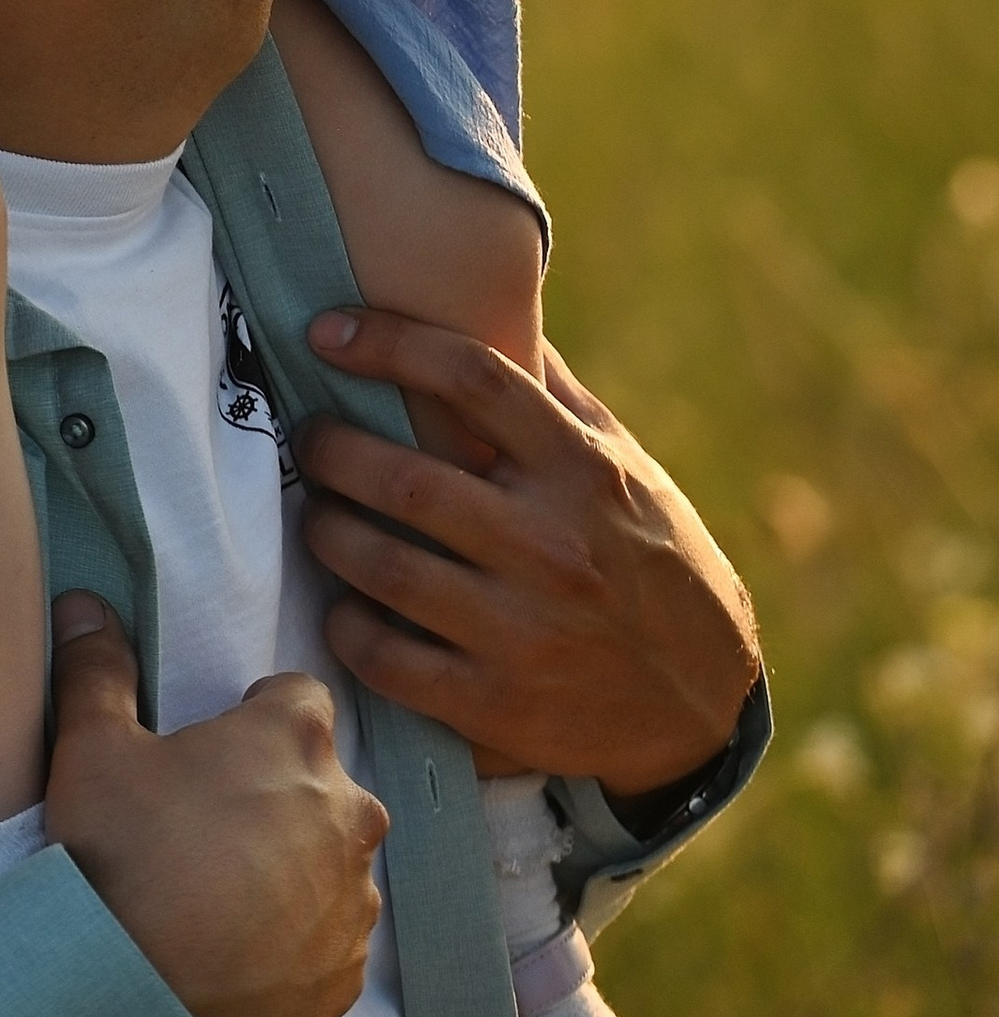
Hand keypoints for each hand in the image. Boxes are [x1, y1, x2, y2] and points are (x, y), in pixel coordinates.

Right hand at [45, 595, 386, 1016]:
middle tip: (203, 824)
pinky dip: (291, 940)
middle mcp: (347, 815)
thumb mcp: (91, 748)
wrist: (128, 1005)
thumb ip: (98, 667)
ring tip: (214, 897)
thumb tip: (86, 604)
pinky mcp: (343, 979)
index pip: (300, 696)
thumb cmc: (117, 858)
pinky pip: (325, 941)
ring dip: (290, 868)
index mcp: (295, 741)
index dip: (256, 713)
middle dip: (277, 794)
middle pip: (320, 784)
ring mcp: (352, 904)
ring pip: (328, 864)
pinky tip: (230, 953)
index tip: (216, 744)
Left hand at [296, 317, 762, 799]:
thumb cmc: (653, 562)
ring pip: (387, 568)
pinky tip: (343, 608)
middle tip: (311, 441)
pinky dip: (349, 627)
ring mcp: (525, 632)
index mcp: (583, 472)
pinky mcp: (499, 707)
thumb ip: (558, 398)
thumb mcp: (629, 469)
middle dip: (334, 450)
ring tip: (317, 517)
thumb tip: (496, 309)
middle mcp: (554, 547)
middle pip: (409, 479)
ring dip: (329, 534)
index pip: (474, 378)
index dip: (388, 342)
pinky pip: (391, 662)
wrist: (706, 706)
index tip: (326, 332)